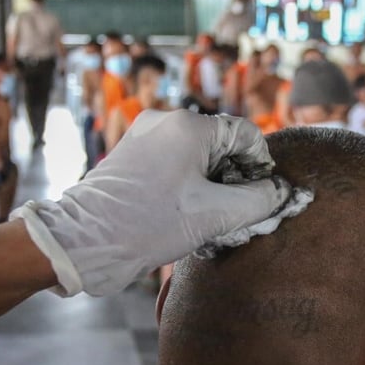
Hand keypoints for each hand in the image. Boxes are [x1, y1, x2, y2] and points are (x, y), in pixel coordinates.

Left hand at [12, 110, 290, 296]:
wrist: (83, 242)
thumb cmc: (148, 224)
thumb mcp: (216, 215)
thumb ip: (259, 200)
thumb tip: (281, 192)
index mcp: (187, 125)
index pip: (245, 135)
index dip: (260, 167)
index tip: (260, 197)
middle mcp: (164, 122)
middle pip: (220, 145)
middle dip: (233, 178)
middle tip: (233, 215)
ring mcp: (143, 138)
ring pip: (196, 158)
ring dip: (210, 186)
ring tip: (206, 220)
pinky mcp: (130, 159)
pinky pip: (172, 166)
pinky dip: (186, 188)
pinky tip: (183, 218)